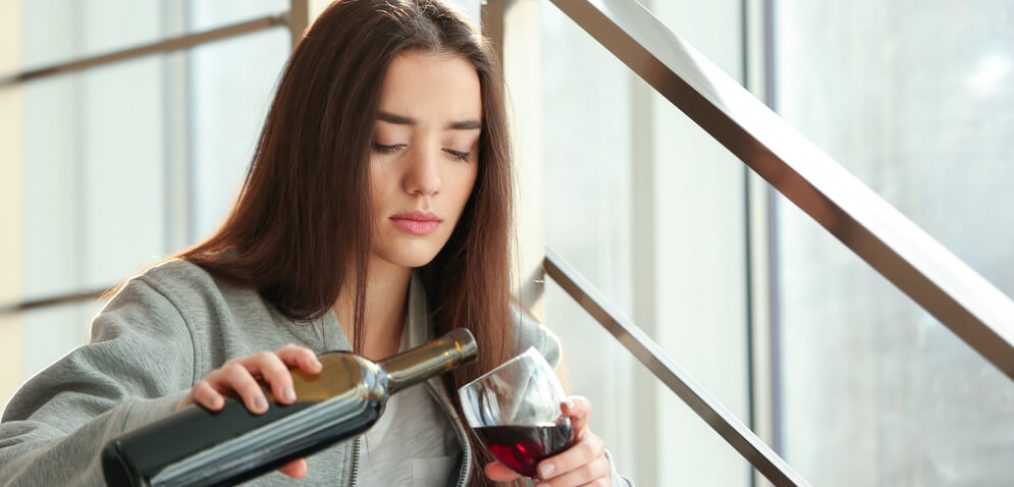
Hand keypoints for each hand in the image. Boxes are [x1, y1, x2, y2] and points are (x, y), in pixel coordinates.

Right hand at [175, 343, 322, 478]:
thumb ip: (281, 445)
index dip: (301, 356)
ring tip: (260, 408)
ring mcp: (221, 378)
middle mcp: (245, 370)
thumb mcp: (262, 429)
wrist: (199, 423)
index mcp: (264, 373)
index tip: (315, 368)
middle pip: (264, 358)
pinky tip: (219, 406)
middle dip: (278, 375)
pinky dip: (211, 395)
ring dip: (249, 387)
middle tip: (288, 399)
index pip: (285, 355)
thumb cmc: (238, 418)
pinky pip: (203, 388)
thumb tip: (300, 469)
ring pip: (236, 371)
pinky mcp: (199, 391)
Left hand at [484, 396, 610, 486]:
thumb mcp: (540, 456)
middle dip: (563, 461)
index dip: (576, 405)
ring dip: (564, 481)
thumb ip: (517, 461)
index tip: (564, 406)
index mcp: (577, 428)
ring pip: (589, 471)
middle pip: (586, 448)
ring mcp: (600, 464)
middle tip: (541, 471)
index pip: (583, 409)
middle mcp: (592, 444)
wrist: (583, 480)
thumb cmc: (558, 459)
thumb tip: (491, 469)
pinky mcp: (604, 483)